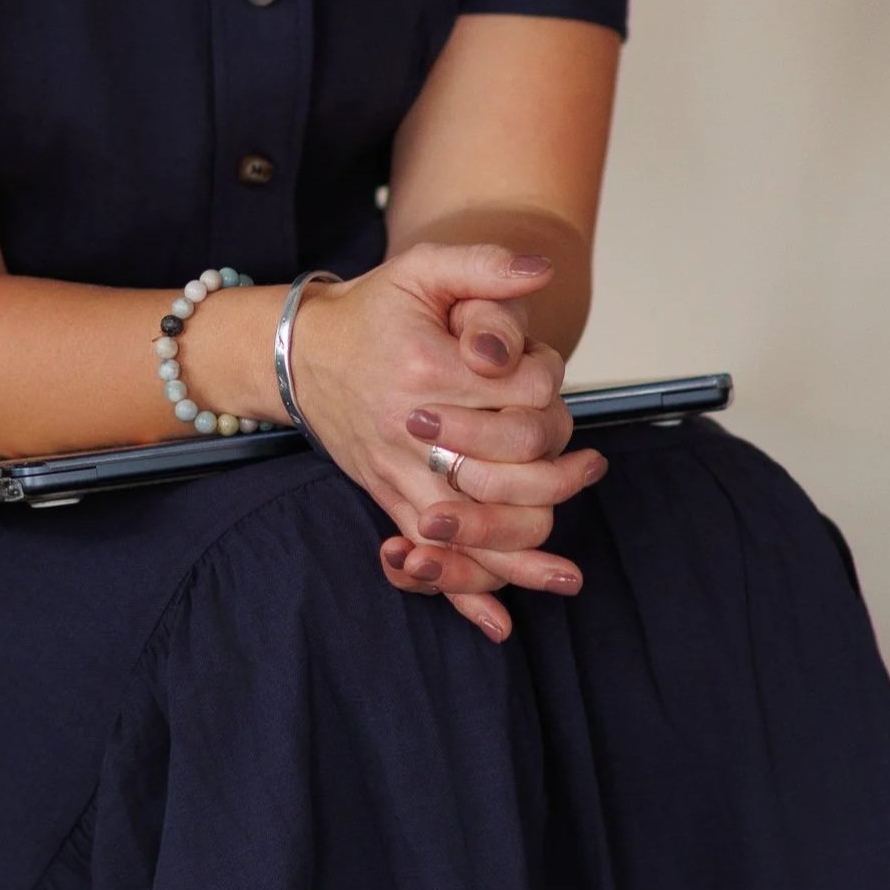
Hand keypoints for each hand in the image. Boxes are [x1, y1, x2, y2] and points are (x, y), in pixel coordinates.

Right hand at [284, 243, 606, 641]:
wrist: (302, 351)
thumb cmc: (375, 311)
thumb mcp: (424, 269)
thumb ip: (485, 266)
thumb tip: (544, 269)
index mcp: (424, 369)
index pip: (519, 397)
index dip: (548, 387)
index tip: (547, 375)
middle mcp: (408, 430)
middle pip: (505, 475)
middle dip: (555, 474)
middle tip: (588, 465)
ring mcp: (396, 472)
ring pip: (472, 530)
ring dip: (526, 553)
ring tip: (569, 566)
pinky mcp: (387, 499)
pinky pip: (426, 557)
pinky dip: (462, 593)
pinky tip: (498, 623)